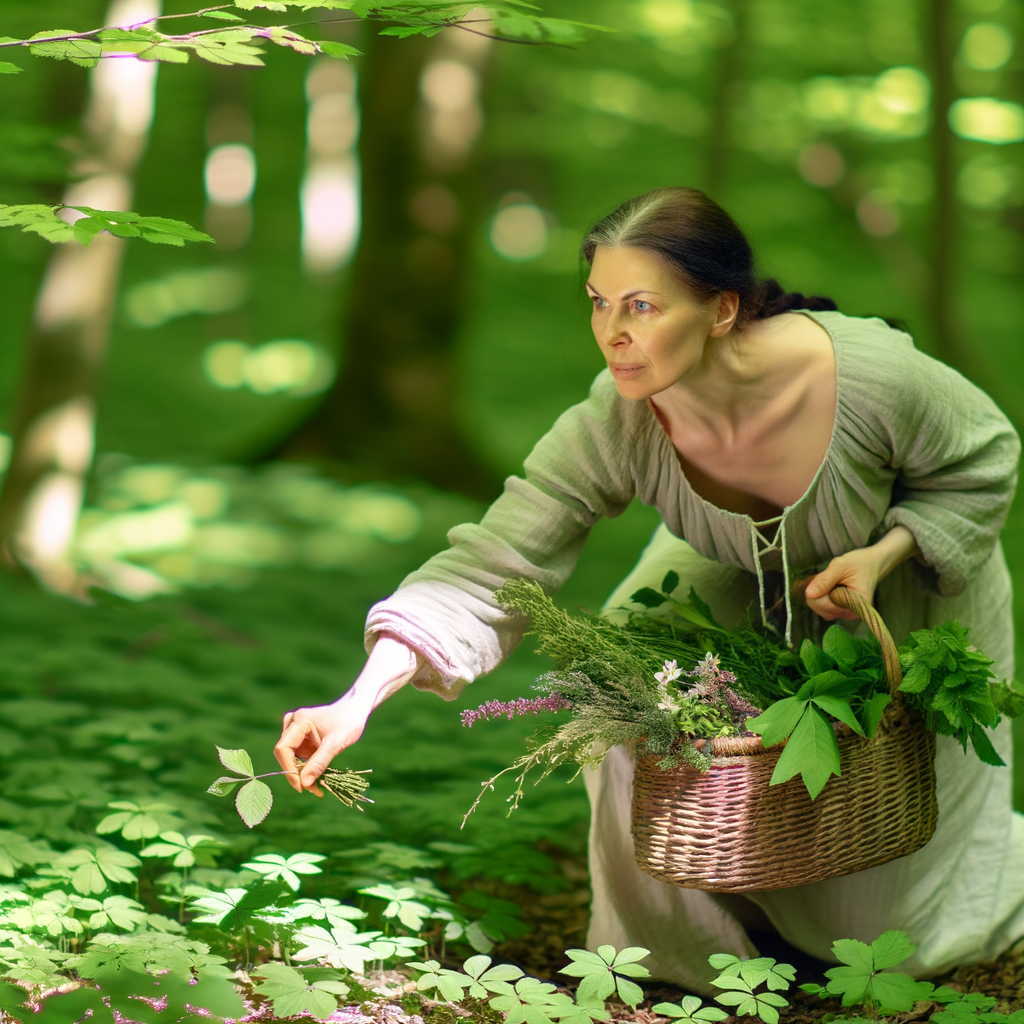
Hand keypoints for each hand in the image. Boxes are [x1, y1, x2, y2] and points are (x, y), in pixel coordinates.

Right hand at [273, 635, 420, 793]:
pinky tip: (318, 776)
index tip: (301, 787)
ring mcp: (294, 730)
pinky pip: (297, 757)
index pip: (283, 749)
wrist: (355, 712)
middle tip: (313, 790)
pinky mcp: (299, 738)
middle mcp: (292, 723)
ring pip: (290, 758)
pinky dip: (306, 768)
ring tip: (318, 786)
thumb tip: (304, 784)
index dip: (289, 769)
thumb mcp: (335, 744)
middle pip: (285, 754)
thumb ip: (319, 763)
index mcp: (299, 720)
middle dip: (297, 774)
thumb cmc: (348, 723)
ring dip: (302, 773)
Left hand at [802, 525, 918, 621]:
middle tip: (832, 577)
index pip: (823, 605)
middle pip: (819, 607)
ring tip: (834, 581)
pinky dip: (821, 595)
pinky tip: (832, 586)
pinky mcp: (840, 611)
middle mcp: (850, 615)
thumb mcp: (840, 566)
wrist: (872, 563)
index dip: (819, 589)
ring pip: (818, 607)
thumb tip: (809, 594)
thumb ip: (824, 580)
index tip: (830, 576)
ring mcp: (844, 614)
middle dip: (819, 590)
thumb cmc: (860, 563)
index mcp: (854, 606)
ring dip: (820, 592)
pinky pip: (821, 606)